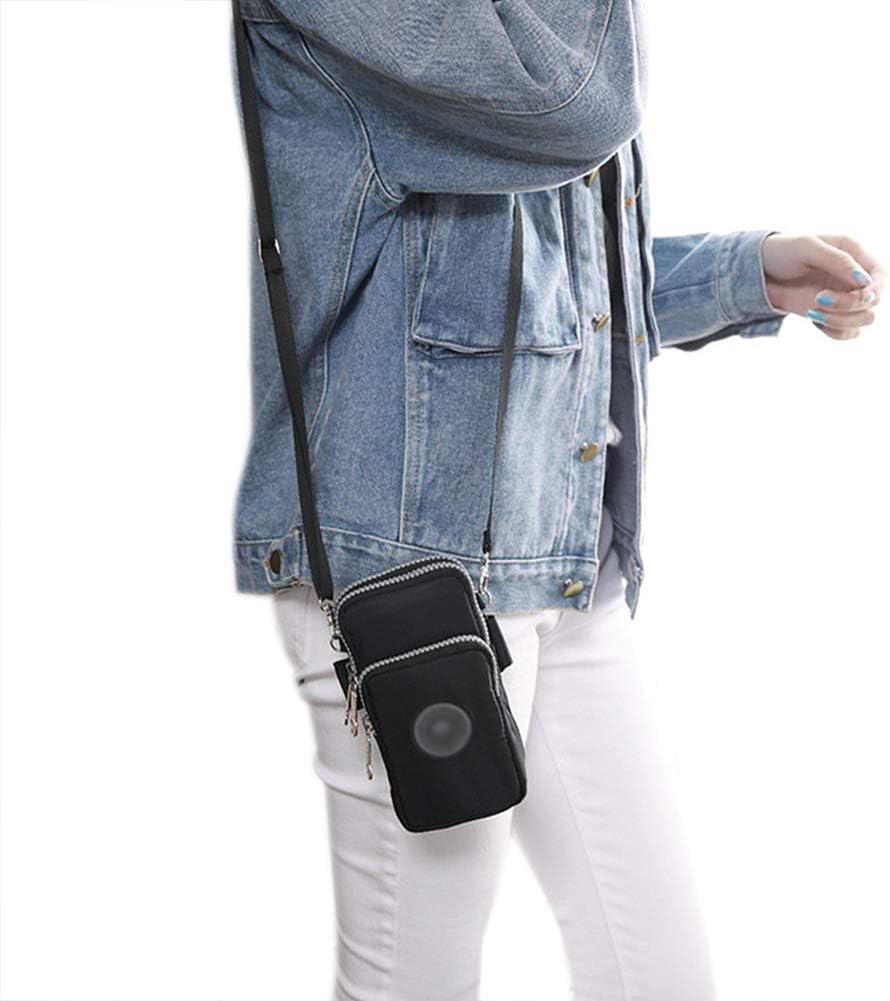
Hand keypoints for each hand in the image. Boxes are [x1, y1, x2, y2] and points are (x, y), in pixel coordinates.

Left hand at [760, 233, 883, 339]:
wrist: (758, 272)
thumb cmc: (781, 252)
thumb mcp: (806, 248)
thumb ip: (837, 260)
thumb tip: (863, 280)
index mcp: (853, 253)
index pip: (880, 275)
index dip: (875, 290)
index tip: (860, 297)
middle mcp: (852, 276)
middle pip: (873, 301)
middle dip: (849, 306)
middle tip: (818, 300)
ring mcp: (842, 297)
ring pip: (864, 319)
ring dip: (840, 321)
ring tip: (812, 312)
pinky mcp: (831, 314)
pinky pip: (848, 332)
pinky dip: (835, 332)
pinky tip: (815, 320)